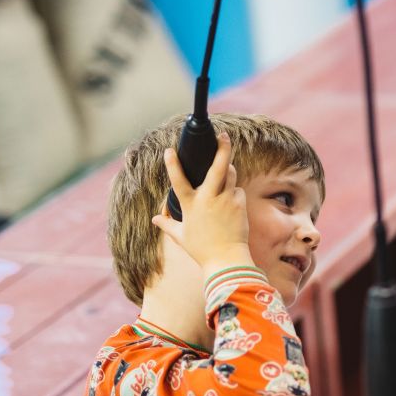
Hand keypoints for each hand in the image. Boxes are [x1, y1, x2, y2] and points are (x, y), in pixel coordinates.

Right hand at [152, 133, 250, 268]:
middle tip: (224, 135)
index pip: (178, 180)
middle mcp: (208, 198)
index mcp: (190, 204)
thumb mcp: (181, 237)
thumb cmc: (202, 250)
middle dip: (221, 148)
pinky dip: (234, 193)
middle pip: (216, 167)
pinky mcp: (239, 204)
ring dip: (228, 169)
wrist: (226, 260)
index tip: (169, 150)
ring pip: (229, 175)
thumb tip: (156, 219)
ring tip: (226, 168)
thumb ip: (168, 225)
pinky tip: (232, 204)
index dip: (172, 164)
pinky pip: (237, 191)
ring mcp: (225, 200)